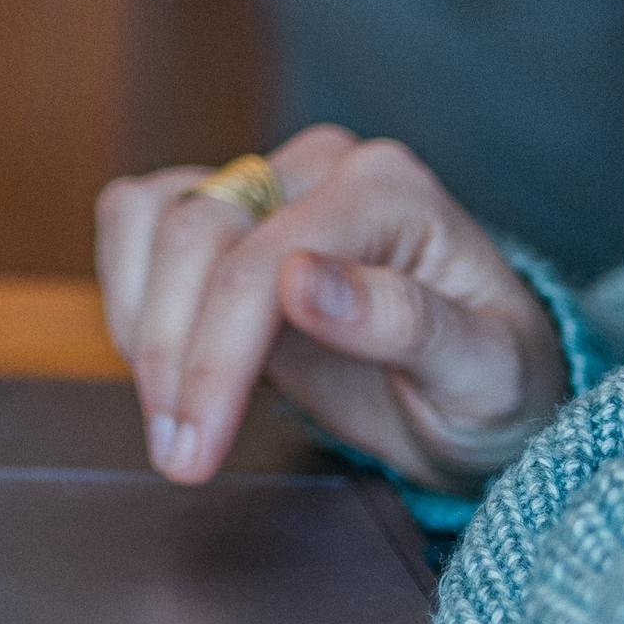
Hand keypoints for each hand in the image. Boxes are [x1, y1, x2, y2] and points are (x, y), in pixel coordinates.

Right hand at [96, 127, 567, 495]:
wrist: (484, 394)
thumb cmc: (496, 384)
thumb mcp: (484, 375)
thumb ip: (404, 322)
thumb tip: (304, 281)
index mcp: (387, 189)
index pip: (265, 259)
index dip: (216, 355)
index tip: (196, 443)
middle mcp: (323, 170)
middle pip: (198, 233)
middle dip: (172, 351)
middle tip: (178, 453)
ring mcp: (270, 183)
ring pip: (154, 217)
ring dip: (140, 320)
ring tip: (170, 417)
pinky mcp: (229, 213)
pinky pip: (139, 218)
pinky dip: (127, 287)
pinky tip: (161, 360)